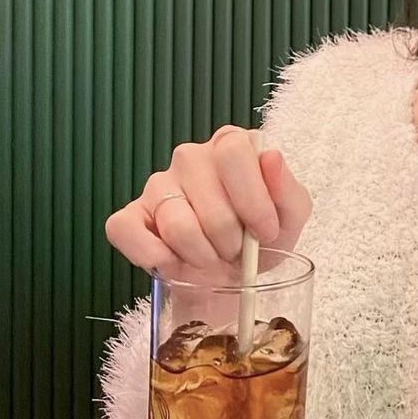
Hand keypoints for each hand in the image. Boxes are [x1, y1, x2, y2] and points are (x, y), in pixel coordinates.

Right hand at [105, 125, 312, 271]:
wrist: (232, 274)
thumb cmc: (261, 236)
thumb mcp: (290, 215)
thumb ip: (286, 187)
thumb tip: (271, 157)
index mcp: (230, 144)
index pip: (233, 153)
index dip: (252, 200)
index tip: (265, 231)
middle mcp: (190, 157)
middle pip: (209, 201)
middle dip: (229, 239)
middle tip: (236, 249)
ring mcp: (157, 184)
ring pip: (177, 225)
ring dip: (201, 255)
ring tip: (211, 256)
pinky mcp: (130, 216)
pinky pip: (127, 232)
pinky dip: (155, 257)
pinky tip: (175, 262)